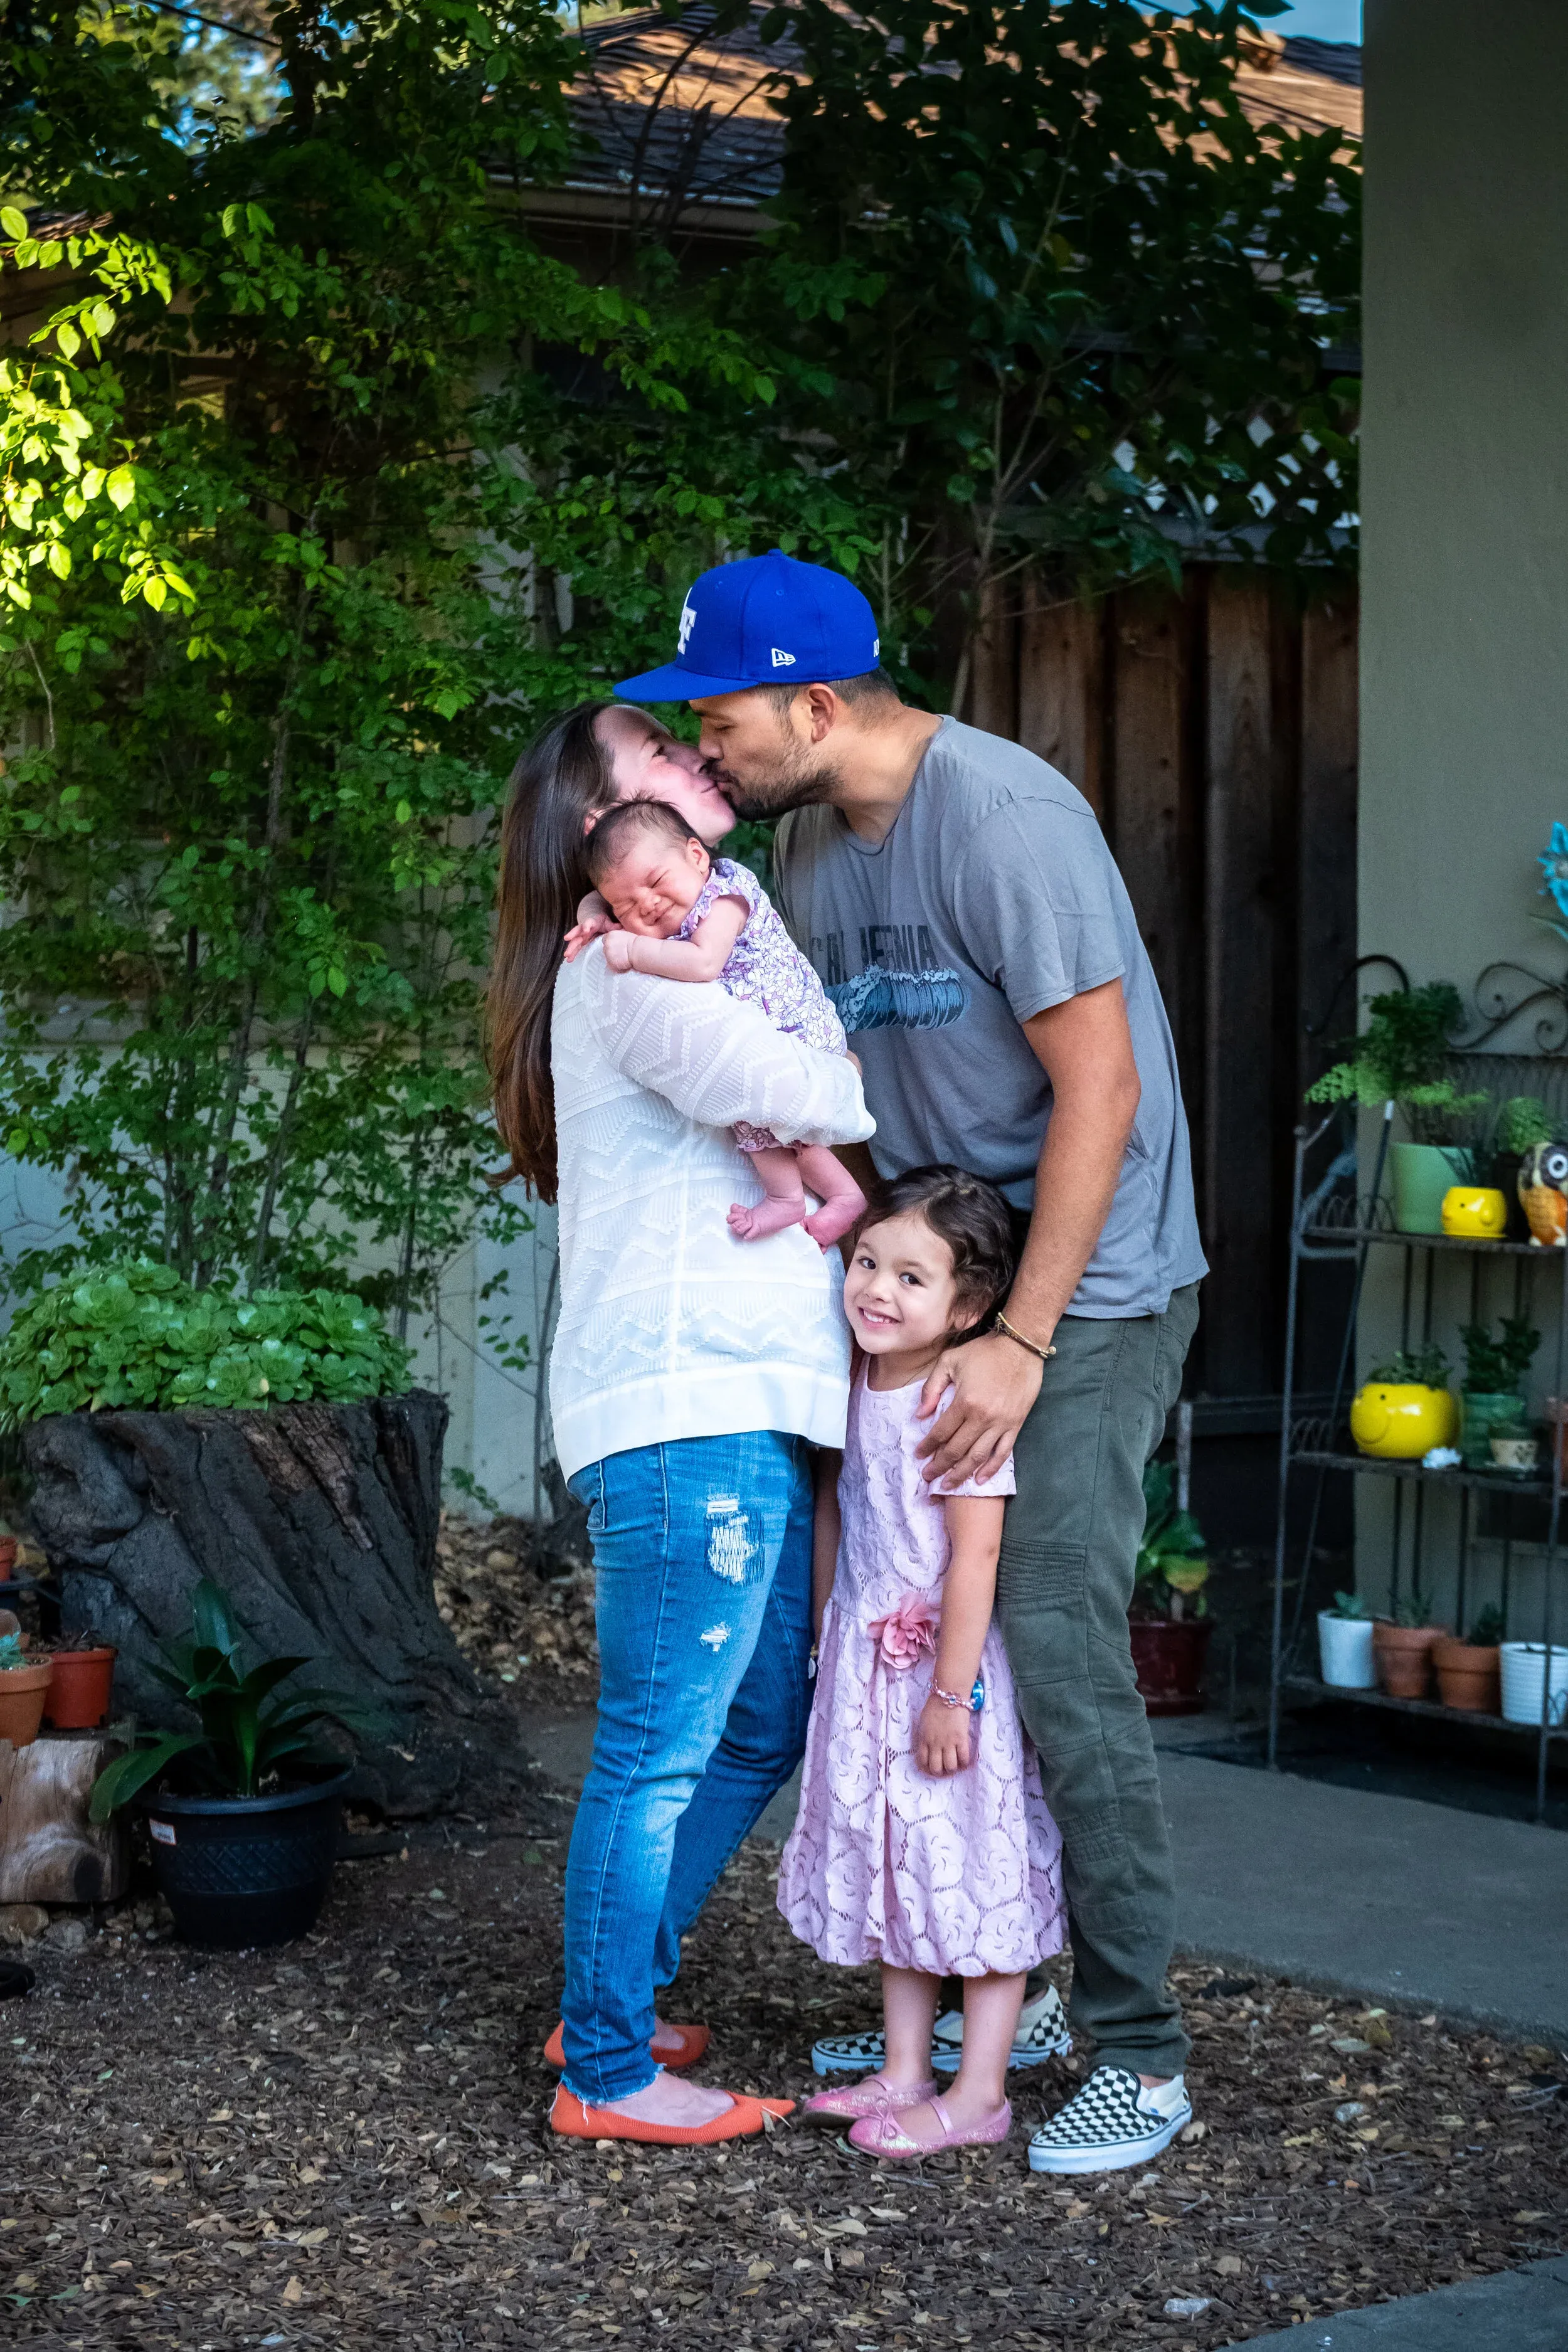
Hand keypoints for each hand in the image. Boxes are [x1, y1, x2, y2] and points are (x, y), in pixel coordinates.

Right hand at [562, 906, 613, 962]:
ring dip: (571, 948)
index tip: (586, 930)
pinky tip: (569, 960)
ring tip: (567, 956)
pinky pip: (576, 947)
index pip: (588, 922)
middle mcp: (584, 928)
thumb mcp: (608, 922)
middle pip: (577, 932)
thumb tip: (620, 928)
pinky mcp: (581, 941)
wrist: (596, 919)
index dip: (586, 925)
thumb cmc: (603, 921)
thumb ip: (613, 926)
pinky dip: (573, 953)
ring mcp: (582, 935)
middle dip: (572, 936)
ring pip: (575, 941)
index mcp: (592, 922)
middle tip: (567, 940)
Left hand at [602, 930, 634, 972]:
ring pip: (608, 958)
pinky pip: (611, 965)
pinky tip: (623, 963)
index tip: (616, 947)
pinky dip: (616, 966)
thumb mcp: (624, 935)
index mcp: (610, 935)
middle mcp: (607, 944)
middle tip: (620, 954)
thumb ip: (616, 938)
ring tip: (623, 959)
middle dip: (611, 952)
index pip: (605, 939)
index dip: (610, 944)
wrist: (639, 951)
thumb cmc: (635, 943)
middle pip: (605, 949)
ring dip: (613, 959)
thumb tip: (614, 943)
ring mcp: (608, 953)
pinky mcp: (611, 962)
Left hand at [914, 1692, 972, 1775]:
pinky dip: (964, 1763)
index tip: (933, 1770)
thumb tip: (928, 1746)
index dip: (928, 1770)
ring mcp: (948, 1742)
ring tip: (956, 1766)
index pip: (923, 1762)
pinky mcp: (961, 1739)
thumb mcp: (923, 1723)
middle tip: (946, 1770)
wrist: (948, 1695)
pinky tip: (965, 1760)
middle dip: (941, 1773)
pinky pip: (964, 1758)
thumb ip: (925, 1736)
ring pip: (950, 1766)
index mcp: (924, 1739)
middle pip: (936, 1768)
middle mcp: (935, 1744)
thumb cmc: (935, 1705)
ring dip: (954, 1769)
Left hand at [915, 1331, 1043, 1487]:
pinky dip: (991, 1468)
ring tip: (948, 1486)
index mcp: (964, 1401)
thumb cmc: (983, 1352)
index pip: (940, 1432)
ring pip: (978, 1457)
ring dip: (961, 1474)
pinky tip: (980, 1480)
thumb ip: (932, 1388)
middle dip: (939, 1467)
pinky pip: (1003, 1452)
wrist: (1021, 1347)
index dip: (927, 1447)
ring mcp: (1001, 1423)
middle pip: (957, 1450)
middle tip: (928, 1478)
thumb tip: (920, 1415)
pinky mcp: (1016, 1424)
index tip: (918, 1455)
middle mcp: (983, 1417)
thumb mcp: (949, 1361)